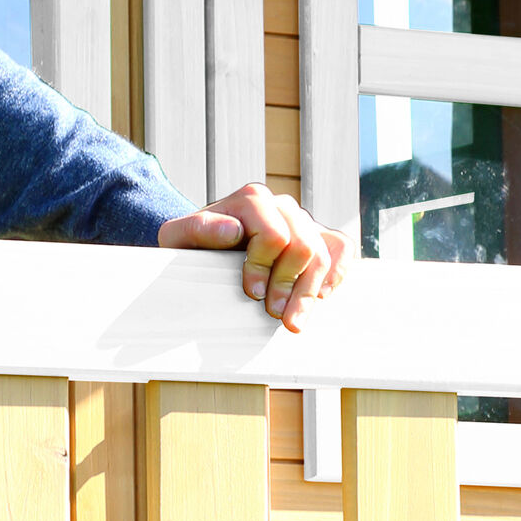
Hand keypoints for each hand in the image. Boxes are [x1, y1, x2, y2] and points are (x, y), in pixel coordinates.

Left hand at [158, 181, 353, 332]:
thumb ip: (198, 229)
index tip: (250, 292)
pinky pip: (341, 248)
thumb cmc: (191, 244)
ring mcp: (302, 219)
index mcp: (250, 199)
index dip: (263, 267)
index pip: (273, 235)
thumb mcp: (178, 237)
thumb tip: (233, 230)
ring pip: (324, 253)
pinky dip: (335, 274)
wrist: (205, 245)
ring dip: (309, 292)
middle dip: (288, 285)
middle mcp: (281, 205)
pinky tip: (319, 297)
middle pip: (303, 246)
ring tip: (292, 320)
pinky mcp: (318, 235)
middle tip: (273, 313)